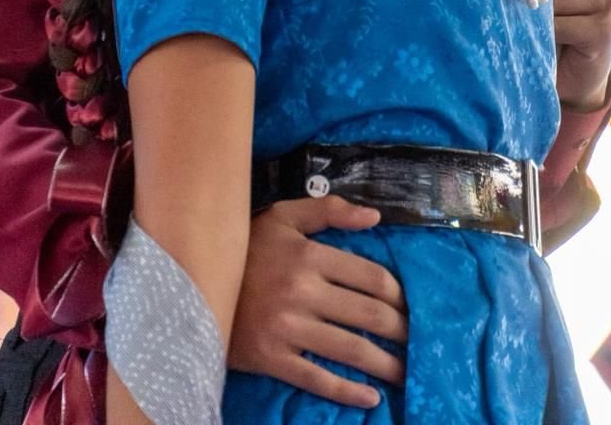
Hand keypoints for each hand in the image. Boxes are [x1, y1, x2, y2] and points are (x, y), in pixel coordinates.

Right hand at [228, 196, 407, 407]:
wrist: (191, 282)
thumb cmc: (246, 246)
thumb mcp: (284, 216)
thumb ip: (329, 210)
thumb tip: (375, 217)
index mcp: (309, 255)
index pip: (372, 277)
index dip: (399, 294)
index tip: (411, 305)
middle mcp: (303, 291)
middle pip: (369, 315)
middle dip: (402, 330)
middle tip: (419, 340)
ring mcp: (287, 328)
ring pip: (351, 350)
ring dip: (386, 365)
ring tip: (407, 373)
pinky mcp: (271, 358)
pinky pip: (318, 379)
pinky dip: (348, 392)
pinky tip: (371, 398)